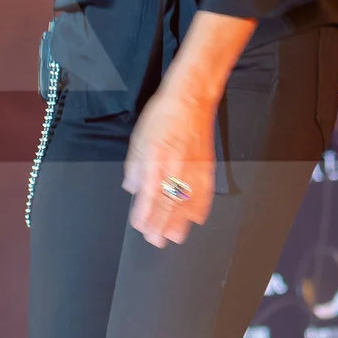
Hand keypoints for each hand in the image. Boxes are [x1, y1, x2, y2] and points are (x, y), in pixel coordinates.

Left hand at [124, 84, 217, 247]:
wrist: (191, 97)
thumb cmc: (165, 114)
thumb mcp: (139, 136)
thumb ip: (135, 165)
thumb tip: (132, 186)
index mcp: (156, 157)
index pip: (149, 192)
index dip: (145, 213)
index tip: (141, 227)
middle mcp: (175, 164)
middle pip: (168, 201)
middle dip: (161, 224)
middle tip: (156, 240)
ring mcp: (193, 166)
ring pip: (187, 199)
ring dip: (181, 221)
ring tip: (175, 236)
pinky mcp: (206, 164)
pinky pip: (205, 190)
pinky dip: (201, 205)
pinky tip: (197, 218)